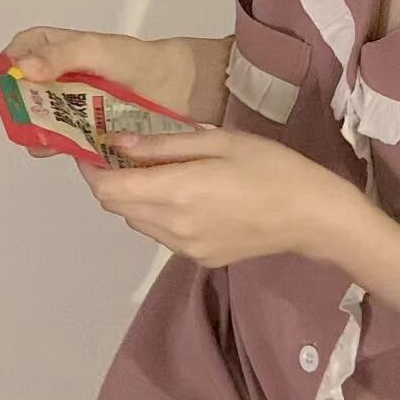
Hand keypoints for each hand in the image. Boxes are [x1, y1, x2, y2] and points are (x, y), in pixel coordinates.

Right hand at [2, 26, 195, 156]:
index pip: (23, 49)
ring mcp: (74, 103)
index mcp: (61, 48)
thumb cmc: (137, 60)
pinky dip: (58, 144)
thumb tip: (23, 69)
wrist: (177, 87)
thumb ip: (61, 56)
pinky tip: (59, 149)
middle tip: (21, 117)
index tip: (7, 81)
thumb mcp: (97, 49)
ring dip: (36, 128)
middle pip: (27, 88)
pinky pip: (64, 137)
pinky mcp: (87, 127)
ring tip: (38, 139)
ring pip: (42, 116)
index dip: (10, 63)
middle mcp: (62, 76)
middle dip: (20, 103)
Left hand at [74, 127, 364, 267]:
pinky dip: (157, 214)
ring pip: (137, 222)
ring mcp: (184, 248)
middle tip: (119, 154)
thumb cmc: (270, 167)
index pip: (109, 188)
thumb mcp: (220, 140)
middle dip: (109, 181)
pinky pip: (161, 234)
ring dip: (133, 198)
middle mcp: (172, 226)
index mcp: (176, 192)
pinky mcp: (198, 259)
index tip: (88, 148)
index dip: (90, 169)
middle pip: (117, 207)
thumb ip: (165, 145)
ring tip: (155, 172)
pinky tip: (185, 196)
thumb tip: (120, 142)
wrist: (311, 216)